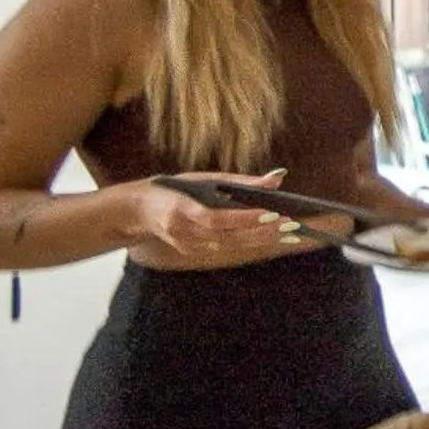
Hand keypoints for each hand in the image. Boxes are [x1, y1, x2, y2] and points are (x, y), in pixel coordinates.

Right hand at [125, 169, 294, 268]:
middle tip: (290, 225)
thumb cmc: (174, 189)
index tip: (271, 213)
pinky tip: (270, 238)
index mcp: (181, 210)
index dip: (243, 219)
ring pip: (230, 245)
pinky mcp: (192, 252)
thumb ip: (240, 181)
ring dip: (260, 239)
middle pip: (227, 236)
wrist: (138, 211)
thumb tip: (277, 176)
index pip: (216, 218)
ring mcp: (187, 245)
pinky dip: (249, 243)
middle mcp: (183, 232)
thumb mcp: (203, 179)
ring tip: (288, 233)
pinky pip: (225, 248)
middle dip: (261, 231)